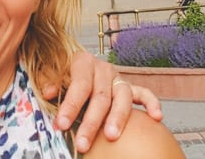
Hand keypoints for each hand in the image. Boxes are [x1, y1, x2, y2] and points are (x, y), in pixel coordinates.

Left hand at [40, 51, 162, 153]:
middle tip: (83, 143)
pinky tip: (156, 117)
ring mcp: (118, 78)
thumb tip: (47, 91)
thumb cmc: (63, 74)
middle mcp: (103, 69)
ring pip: (122, 98)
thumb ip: (50, 80)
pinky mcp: (130, 87)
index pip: (79, 85)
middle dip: (91, 122)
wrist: (77, 66)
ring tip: (111, 136)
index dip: (70, 105)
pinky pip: (144, 93)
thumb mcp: (52, 72)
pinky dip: (151, 103)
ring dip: (118, 118)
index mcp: (83, 62)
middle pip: (101, 97)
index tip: (62, 125)